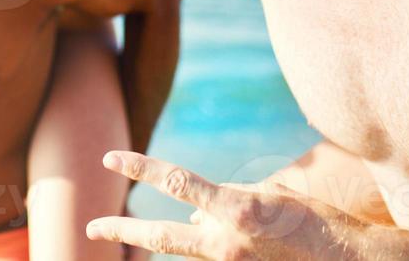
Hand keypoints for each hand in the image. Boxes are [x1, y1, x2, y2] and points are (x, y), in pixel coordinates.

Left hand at [87, 151, 361, 259]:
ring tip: (148, 233)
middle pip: (160, 235)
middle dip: (122, 229)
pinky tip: (225, 240)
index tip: (109, 158)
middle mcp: (228, 242)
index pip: (175, 182)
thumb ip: (227, 201)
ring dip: (173, 240)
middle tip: (92, 225)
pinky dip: (209, 247)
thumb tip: (195, 215)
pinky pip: (212, 259)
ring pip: (185, 250)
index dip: (139, 167)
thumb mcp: (270, 197)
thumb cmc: (317, 223)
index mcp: (236, 209)